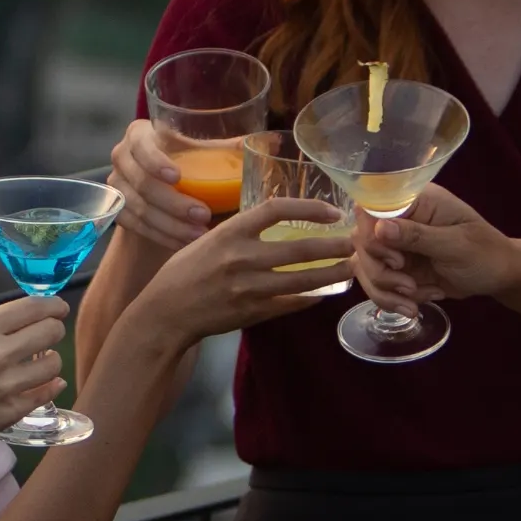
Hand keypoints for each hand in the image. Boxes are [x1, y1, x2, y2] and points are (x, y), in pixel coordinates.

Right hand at [0, 292, 68, 450]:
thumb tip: (28, 322)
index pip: (34, 307)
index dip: (53, 306)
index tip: (57, 309)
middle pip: (51, 332)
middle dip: (54, 330)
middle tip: (48, 335)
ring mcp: (7, 385)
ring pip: (54, 364)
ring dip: (50, 360)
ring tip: (38, 363)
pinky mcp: (11, 411)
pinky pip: (47, 393)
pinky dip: (49, 386)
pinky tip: (44, 384)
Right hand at [106, 115, 213, 257]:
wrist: (158, 186)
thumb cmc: (184, 160)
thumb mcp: (200, 151)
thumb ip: (225, 147)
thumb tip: (266, 143)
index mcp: (140, 135)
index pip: (141, 146)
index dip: (156, 161)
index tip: (177, 176)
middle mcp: (122, 158)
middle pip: (142, 183)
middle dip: (174, 203)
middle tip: (203, 215)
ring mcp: (117, 186)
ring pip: (139, 209)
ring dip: (170, 225)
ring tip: (199, 235)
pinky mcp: (117, 210)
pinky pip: (137, 227)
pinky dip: (162, 236)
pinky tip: (183, 243)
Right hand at [125, 196, 358, 342]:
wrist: (166, 312)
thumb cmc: (184, 272)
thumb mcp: (209, 239)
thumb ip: (241, 233)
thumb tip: (276, 225)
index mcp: (230, 232)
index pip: (277, 209)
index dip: (309, 208)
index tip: (331, 213)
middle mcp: (242, 257)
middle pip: (300, 247)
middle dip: (333, 245)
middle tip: (354, 243)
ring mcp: (249, 287)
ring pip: (303, 279)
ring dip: (331, 273)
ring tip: (350, 268)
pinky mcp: (253, 312)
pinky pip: (292, 304)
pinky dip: (311, 298)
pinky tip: (324, 292)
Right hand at [350, 182, 520, 310]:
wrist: (498, 276)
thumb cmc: (485, 252)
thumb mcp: (455, 244)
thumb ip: (417, 236)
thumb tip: (379, 229)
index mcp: (415, 200)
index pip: (372, 208)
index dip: (373, 237)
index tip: (396, 261)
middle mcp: (400, 218)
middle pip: (363, 241)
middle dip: (381, 272)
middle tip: (409, 287)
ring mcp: (395, 244)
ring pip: (366, 266)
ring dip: (386, 291)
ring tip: (414, 303)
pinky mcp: (396, 267)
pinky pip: (377, 284)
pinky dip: (392, 299)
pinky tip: (416, 304)